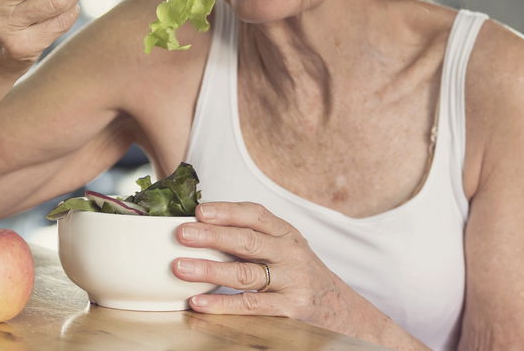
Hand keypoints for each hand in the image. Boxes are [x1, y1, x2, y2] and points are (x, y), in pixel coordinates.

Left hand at [171, 202, 362, 334]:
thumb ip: (254, 239)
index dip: (227, 211)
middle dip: (212, 236)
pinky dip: (222, 303)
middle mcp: (291, 253)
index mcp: (287, 233)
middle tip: (181, 234)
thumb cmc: (301, 276)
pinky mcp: (290, 309)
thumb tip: (201, 229)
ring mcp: (292, 281)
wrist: (343, 311)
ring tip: (180, 267)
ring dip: (210, 269)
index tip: (199, 211)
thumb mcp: (286, 250)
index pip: (256, 215)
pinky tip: (199, 302)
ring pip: (245, 273)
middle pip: (247, 241)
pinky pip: (251, 306)